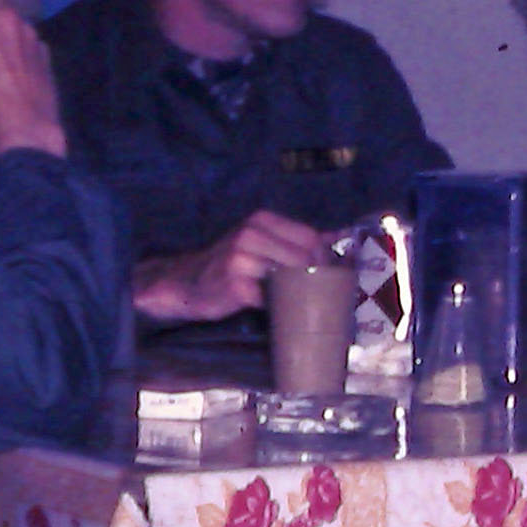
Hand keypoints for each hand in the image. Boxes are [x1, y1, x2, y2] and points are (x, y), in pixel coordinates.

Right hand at [130, 211, 331, 321]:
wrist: (187, 282)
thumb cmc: (230, 262)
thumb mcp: (260, 240)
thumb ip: (295, 238)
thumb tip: (340, 235)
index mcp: (261, 219)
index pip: (310, 236)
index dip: (324, 257)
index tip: (329, 273)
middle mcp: (251, 234)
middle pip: (304, 256)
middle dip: (315, 275)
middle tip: (316, 290)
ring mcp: (242, 259)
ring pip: (290, 277)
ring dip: (297, 291)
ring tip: (294, 298)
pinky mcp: (236, 286)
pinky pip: (270, 298)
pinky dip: (275, 305)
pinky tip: (271, 307)